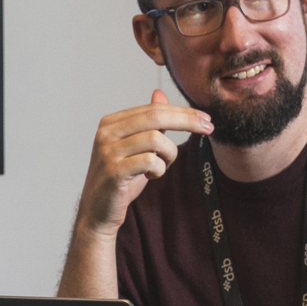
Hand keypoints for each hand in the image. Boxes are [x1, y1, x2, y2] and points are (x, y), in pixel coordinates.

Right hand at [76, 90, 212, 238]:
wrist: (98, 211)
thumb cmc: (120, 179)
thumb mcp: (136, 148)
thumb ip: (148, 124)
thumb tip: (160, 94)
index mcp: (111, 123)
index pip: (153, 109)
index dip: (182, 112)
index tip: (205, 119)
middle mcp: (106, 133)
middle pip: (155, 116)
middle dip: (187, 121)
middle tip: (209, 128)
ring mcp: (108, 152)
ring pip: (156, 139)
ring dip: (169, 155)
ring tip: (162, 166)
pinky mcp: (113, 171)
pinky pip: (150, 162)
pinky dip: (159, 170)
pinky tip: (150, 176)